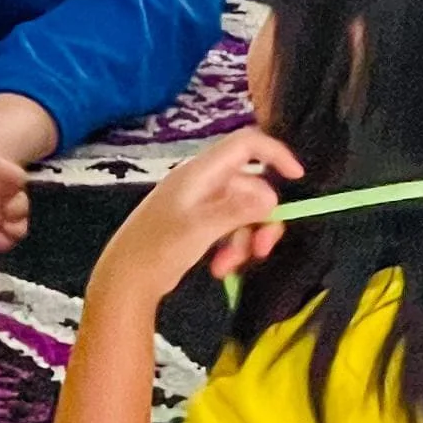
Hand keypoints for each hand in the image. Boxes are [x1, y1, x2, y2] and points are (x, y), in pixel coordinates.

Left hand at [100, 128, 301, 299]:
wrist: (126, 277)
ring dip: (246, 239)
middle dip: (262, 219)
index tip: (297, 178)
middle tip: (262, 250)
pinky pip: (230, 227)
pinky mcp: (198, 223)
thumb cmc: (158, 248)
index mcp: (200, 173)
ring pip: (244, 212)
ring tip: (230, 266)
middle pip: (252, 186)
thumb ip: (237, 210)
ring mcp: (199, 203)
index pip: (245, 144)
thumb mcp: (201, 228)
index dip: (275, 153)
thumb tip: (272, 198)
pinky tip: (220, 268)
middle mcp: (202, 182)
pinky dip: (232, 246)